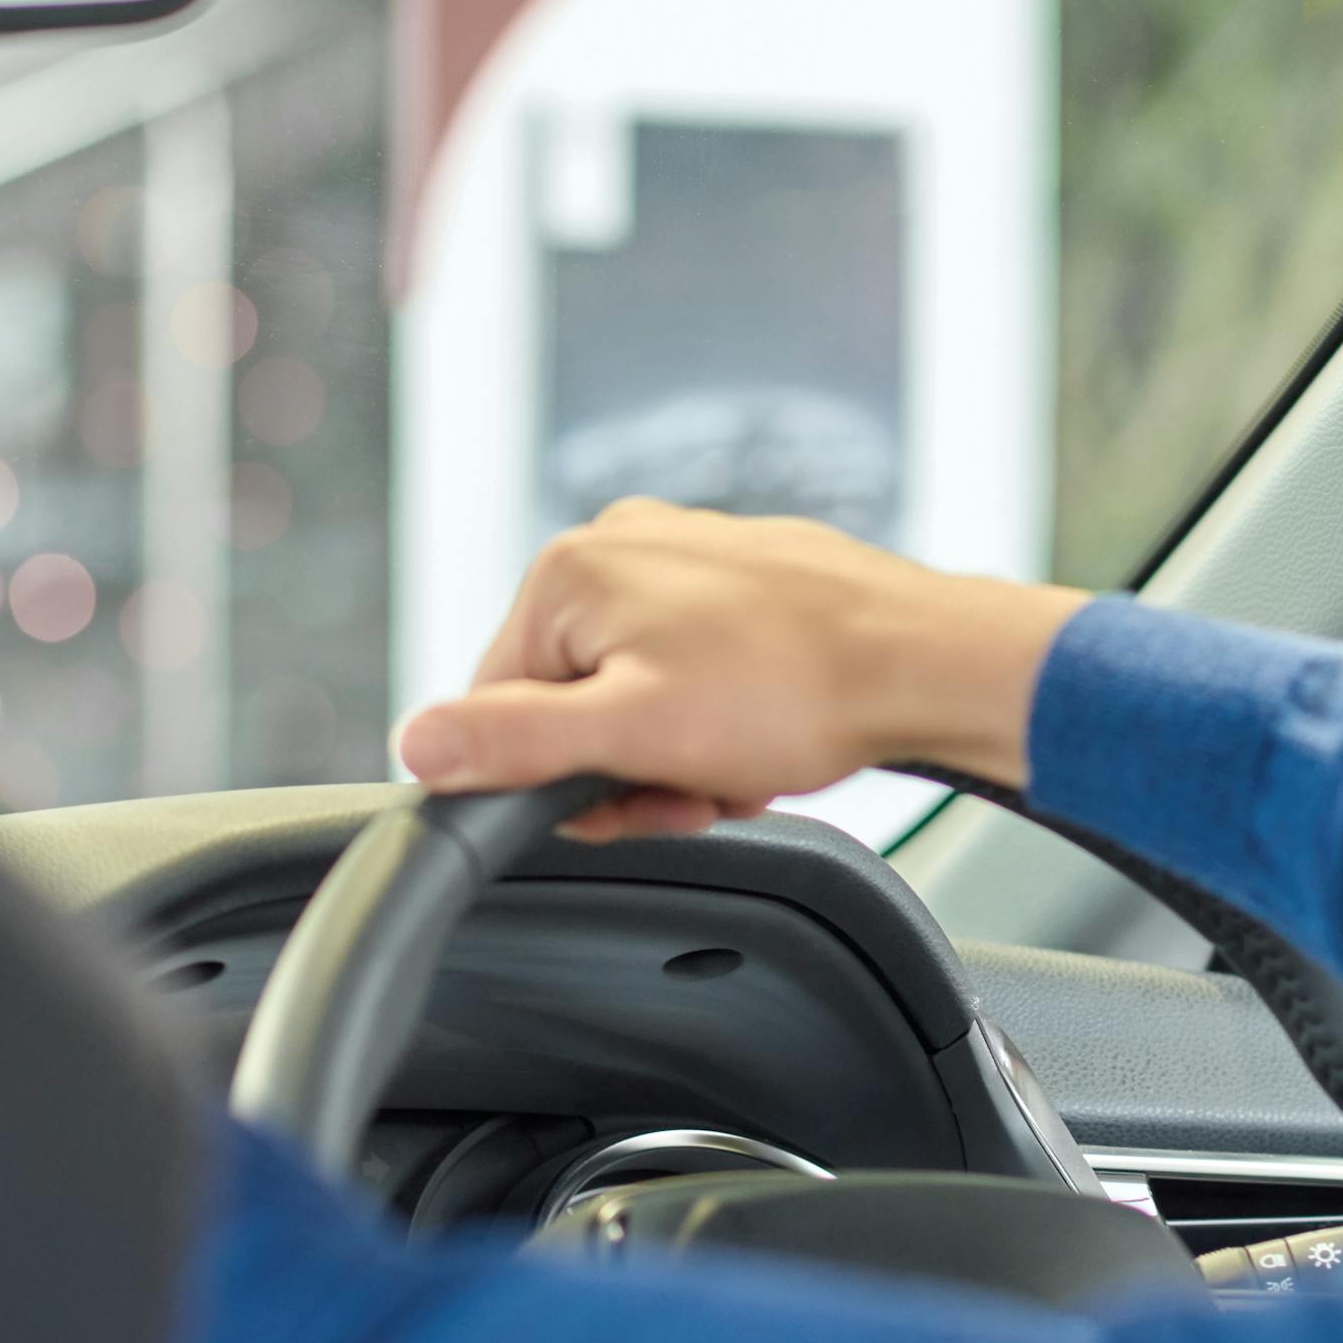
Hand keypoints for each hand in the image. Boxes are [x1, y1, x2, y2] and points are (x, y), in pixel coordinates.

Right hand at [393, 500, 1091, 841]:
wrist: (925, 663)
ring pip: (639, 695)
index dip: (560, 779)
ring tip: (742, 764)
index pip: (499, 704)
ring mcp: (684, 557)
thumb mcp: (631, 735)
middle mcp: (619, 544)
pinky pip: (695, 673)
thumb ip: (512, 744)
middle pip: (573, 702)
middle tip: (697, 787)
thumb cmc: (793, 689)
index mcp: (569, 571)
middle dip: (632, 765)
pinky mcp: (739, 579)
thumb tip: (417, 746)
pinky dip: (723, 722)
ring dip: (682, 754)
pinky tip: (767, 739)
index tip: (631, 799)